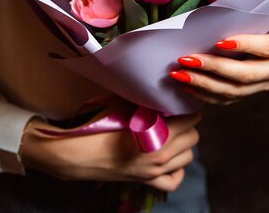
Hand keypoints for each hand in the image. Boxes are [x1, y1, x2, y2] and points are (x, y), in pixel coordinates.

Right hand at [20, 112, 200, 191]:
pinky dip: (175, 170)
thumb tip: (154, 86)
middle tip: (172, 114)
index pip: (192, 118)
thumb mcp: (119, 103)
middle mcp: (162, 155)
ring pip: (188, 157)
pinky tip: (167, 159)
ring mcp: (155, 171)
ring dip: (183, 145)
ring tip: (169, 133)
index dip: (186, 107)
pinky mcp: (146, 181)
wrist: (74, 154)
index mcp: (159, 133)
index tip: (177, 100)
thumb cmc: (95, 126)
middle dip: (186, 124)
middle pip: (194, 136)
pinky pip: (174, 180)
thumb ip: (142, 97)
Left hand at [169, 0, 268, 104]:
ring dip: (203, 83)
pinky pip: (224, 99)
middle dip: (214, 68)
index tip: (219, 42)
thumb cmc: (262, 17)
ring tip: (179, 73)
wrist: (259, 36)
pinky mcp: (246, 94)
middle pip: (245, 74)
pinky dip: (202, 93)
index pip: (266, 48)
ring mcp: (261, 85)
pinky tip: (184, 84)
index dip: (245, 45)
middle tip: (186, 59)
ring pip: (232, 91)